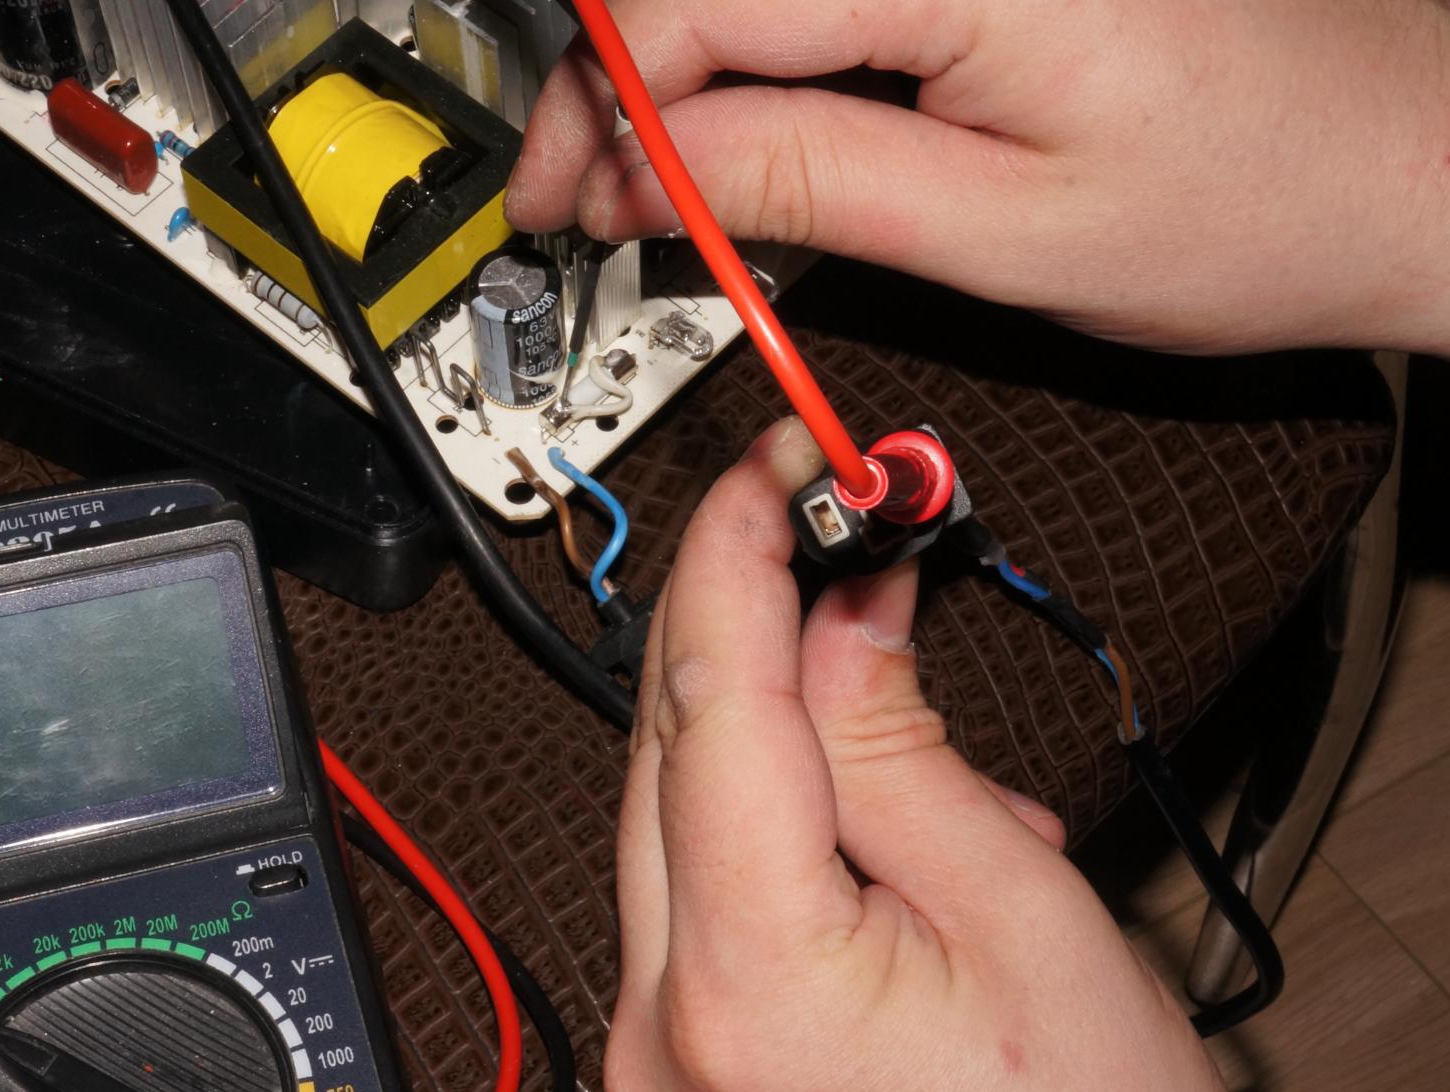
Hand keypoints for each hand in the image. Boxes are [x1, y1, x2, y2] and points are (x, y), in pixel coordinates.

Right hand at [508, 0, 1449, 354]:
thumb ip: (806, 182)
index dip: (600, 108)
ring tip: (655, 192)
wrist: (1405, 162)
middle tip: (587, 206)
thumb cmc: (1263, 201)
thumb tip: (644, 173)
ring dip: (680, 82)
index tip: (561, 201)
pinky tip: (745, 136)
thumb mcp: (1008, 233)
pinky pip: (825, 1)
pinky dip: (758, 64)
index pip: (696, 2)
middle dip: (618, 95)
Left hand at [607, 418, 1230, 1091]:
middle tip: (829, 538)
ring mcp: (656, 1060)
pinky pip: (691, 901)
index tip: (775, 465)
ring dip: (768, 734)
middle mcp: (663, 1028)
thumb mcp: (1025, 916)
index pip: (709, 698)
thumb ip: (900, 745)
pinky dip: (764, 831)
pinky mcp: (674, 1071)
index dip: (738, 554)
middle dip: (743, 627)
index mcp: (748, 984)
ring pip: (670, 819)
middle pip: (664, 751)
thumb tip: (841, 602)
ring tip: (915, 753)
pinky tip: (869, 838)